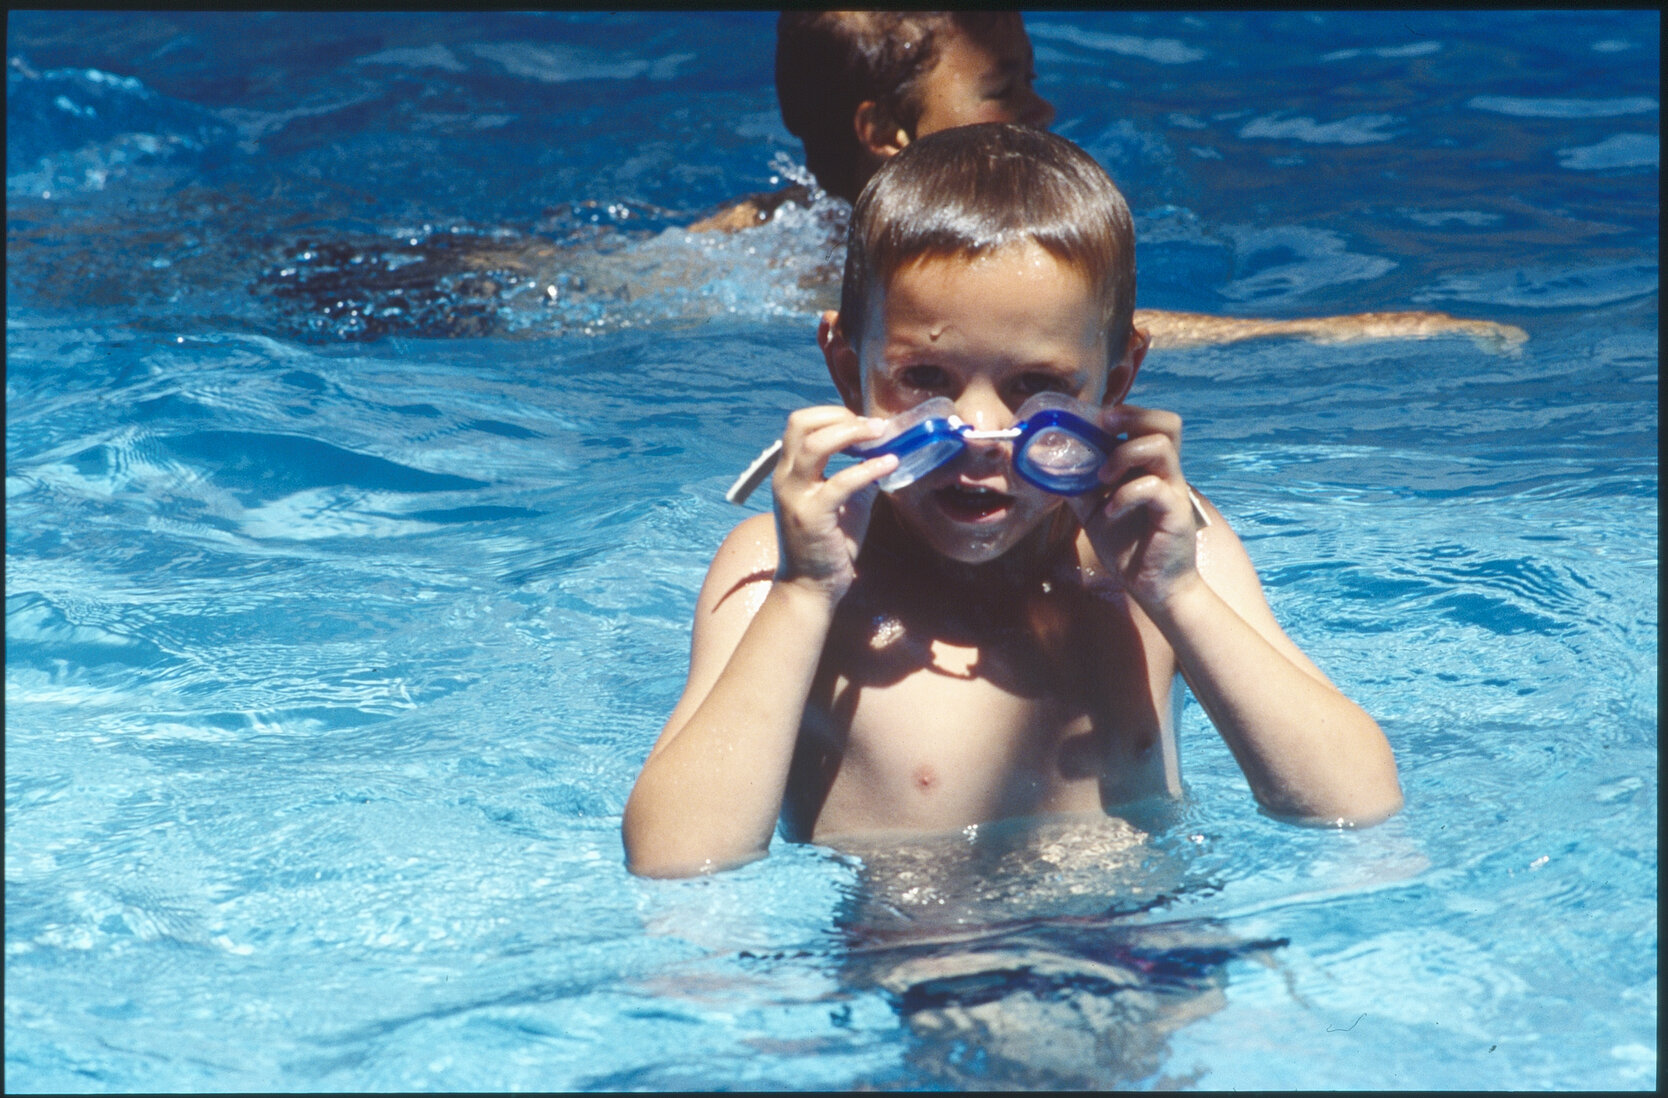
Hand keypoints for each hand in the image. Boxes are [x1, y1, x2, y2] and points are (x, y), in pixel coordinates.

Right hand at [770, 406, 898, 599]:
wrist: (810, 586)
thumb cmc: (827, 543)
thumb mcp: (844, 502)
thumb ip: (857, 476)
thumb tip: (884, 454)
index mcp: (789, 471)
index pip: (801, 423)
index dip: (833, 414)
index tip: (863, 424)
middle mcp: (786, 478)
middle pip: (801, 423)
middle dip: (840, 416)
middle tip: (872, 426)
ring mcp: (795, 496)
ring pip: (816, 445)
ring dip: (853, 433)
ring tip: (881, 435)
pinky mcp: (812, 515)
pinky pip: (841, 482)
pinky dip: (869, 468)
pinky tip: (889, 464)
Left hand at [1067, 404, 1201, 612]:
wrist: (1153, 585)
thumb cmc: (1127, 546)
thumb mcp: (1093, 511)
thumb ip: (1078, 487)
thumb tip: (1047, 468)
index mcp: (1148, 467)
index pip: (1149, 422)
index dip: (1125, 411)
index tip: (1094, 419)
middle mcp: (1165, 472)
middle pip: (1166, 423)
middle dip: (1132, 417)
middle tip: (1104, 429)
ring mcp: (1173, 490)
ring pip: (1161, 446)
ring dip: (1125, 454)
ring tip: (1102, 477)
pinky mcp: (1175, 513)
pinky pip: (1153, 488)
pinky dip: (1125, 495)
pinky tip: (1109, 512)